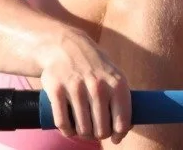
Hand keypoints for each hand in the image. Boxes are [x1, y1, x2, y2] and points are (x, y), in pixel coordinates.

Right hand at [39, 29, 131, 143]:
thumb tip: (125, 128)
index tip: (114, 137)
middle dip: (99, 134)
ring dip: (83, 134)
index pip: (121, 122)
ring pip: (83, 129)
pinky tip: (70, 129)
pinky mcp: (56, 90)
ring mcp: (76, 88)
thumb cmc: (94, 65)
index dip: (118, 135)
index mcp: (117, 84)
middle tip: (96, 131)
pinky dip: (67, 131)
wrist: (65, 45)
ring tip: (83, 130)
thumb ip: (122, 100)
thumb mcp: (114, 75)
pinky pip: (63, 123)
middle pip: (101, 130)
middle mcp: (98, 86)